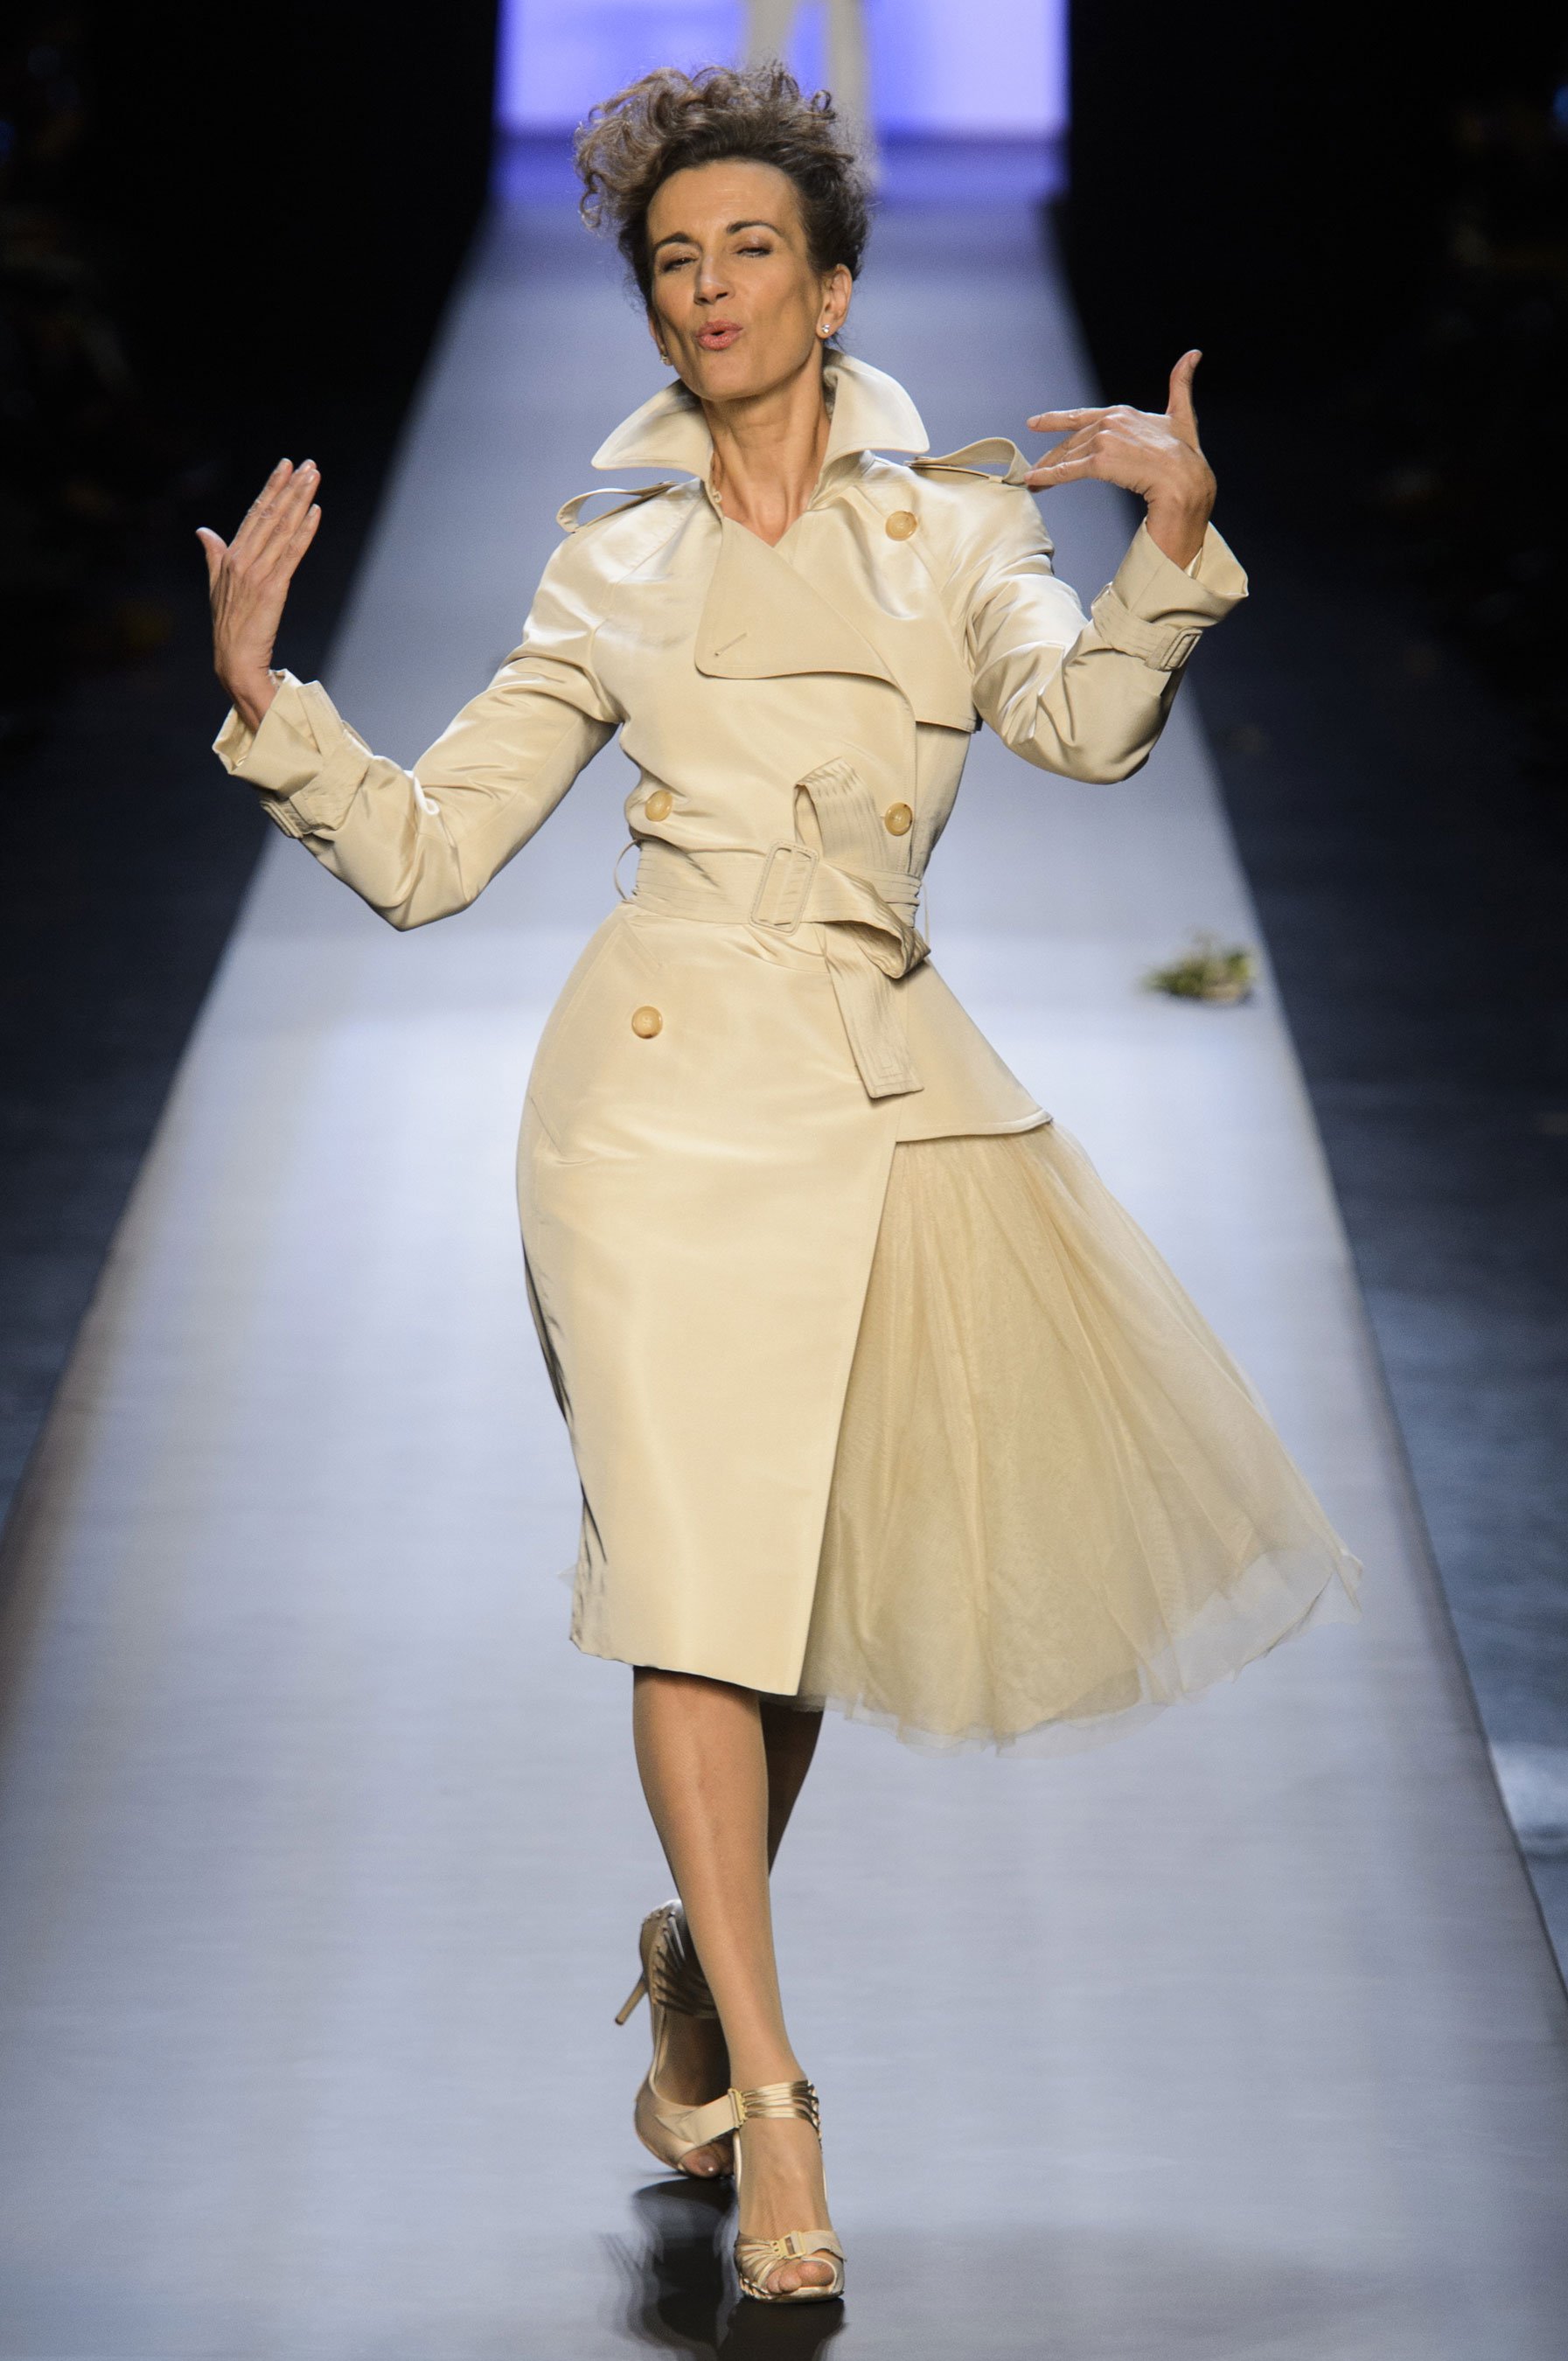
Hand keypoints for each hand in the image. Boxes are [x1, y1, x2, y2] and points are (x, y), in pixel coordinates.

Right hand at [196, 457, 321, 730]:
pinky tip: (315, 511)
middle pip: (270, 514)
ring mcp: (257, 573)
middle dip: (290, 486)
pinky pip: (292, 553)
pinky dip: (304, 531)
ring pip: (283, 528)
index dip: (271, 488)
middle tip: (308, 464)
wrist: (234, 660)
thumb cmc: (228, 625)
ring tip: (314, 477)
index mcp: (231, 556)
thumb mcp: (217, 585)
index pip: (255, 513)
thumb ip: (213, 554)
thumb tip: (203, 531)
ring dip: (300, 500)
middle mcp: (243, 559)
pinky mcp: (273, 588)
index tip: (285, 466)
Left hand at [1024, 351, 1216, 568]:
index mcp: (1121, 413)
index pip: (1081, 416)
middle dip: (1052, 456)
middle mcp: (1109, 423)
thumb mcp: (1181, 414)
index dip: (1055, 420)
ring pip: (1068, 457)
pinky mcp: (1100, 462)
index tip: (1034, 423)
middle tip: (1035, 469)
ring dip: (1047, 470)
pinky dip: (1049, 476)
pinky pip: (1068, 470)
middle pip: (1071, 441)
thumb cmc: (1185, 452)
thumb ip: (1180, 385)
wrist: (1185, 478)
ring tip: (1034, 482)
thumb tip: (1193, 354)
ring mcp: (1103, 441)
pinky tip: (1034, 482)